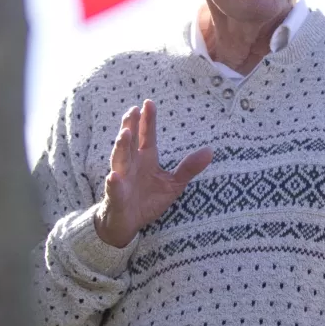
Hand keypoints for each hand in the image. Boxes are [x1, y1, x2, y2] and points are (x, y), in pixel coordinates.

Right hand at [94, 100, 211, 248]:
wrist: (128, 223)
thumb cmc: (148, 200)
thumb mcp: (173, 184)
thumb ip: (189, 168)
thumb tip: (210, 151)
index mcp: (145, 159)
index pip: (147, 136)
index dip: (148, 120)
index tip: (149, 103)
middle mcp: (131, 164)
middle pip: (130, 142)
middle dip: (131, 126)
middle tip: (133, 110)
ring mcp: (122, 179)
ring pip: (120, 160)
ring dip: (121, 147)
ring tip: (124, 134)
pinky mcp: (116, 197)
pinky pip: (114, 189)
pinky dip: (113, 183)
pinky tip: (113, 177)